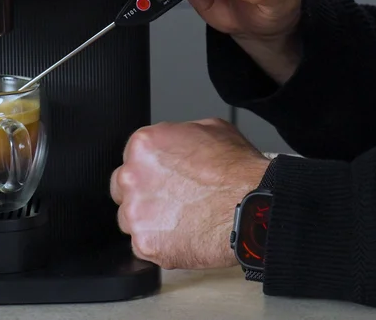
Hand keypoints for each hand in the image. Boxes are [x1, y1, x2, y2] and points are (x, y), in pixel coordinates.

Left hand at [110, 118, 270, 269]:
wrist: (252, 205)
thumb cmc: (238, 170)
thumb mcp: (212, 129)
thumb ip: (181, 135)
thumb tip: (179, 143)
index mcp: (144, 146)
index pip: (131, 159)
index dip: (150, 171)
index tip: (164, 179)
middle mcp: (133, 177)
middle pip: (122, 189)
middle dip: (143, 195)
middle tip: (171, 201)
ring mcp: (136, 213)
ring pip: (130, 220)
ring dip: (149, 221)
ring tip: (181, 221)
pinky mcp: (145, 243)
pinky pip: (144, 246)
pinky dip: (161, 244)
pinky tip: (184, 236)